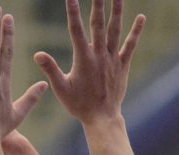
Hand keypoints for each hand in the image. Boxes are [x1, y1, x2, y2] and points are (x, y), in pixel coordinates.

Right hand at [34, 0, 144, 123]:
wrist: (102, 117)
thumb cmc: (78, 105)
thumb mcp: (61, 88)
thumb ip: (51, 69)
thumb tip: (37, 54)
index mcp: (83, 59)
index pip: (76, 30)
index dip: (72, 11)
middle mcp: (99, 55)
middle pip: (98, 24)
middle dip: (97, 4)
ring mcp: (112, 59)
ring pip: (116, 30)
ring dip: (117, 11)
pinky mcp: (122, 64)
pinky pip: (130, 44)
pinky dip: (136, 31)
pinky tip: (141, 17)